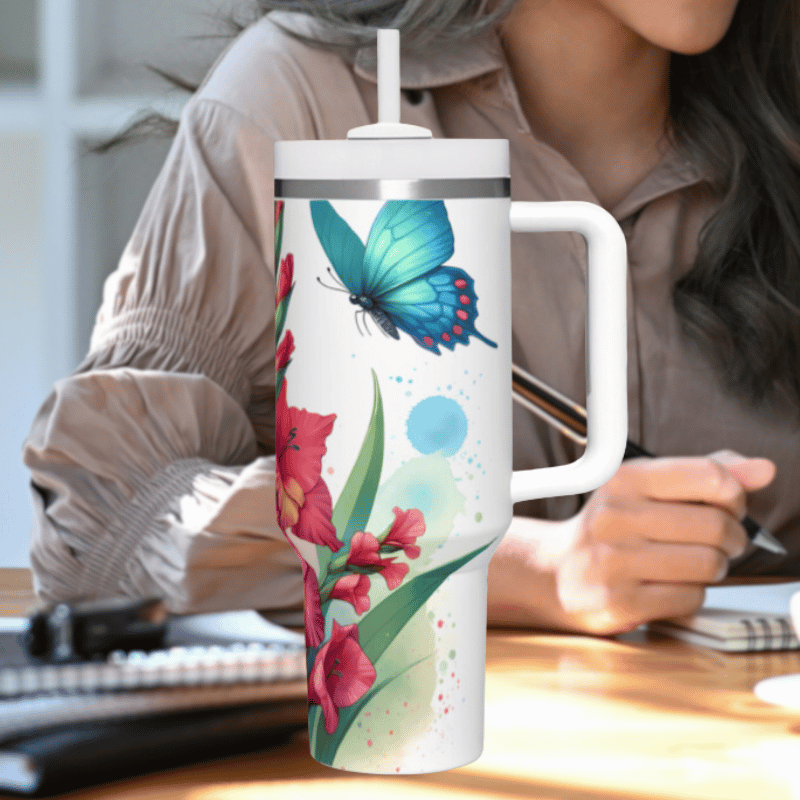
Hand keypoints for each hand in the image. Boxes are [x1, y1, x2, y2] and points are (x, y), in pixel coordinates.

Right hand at [551, 450, 775, 634]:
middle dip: (732, 537)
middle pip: (715, 525)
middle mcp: (614, 516)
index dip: (734, 495)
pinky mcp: (618, 601)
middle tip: (720, 541)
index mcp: (623, 479)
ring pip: (708, 564)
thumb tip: (763, 470)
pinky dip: (692, 593)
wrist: (558, 572)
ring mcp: (613, 561)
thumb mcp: (649, 489)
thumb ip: (705, 474)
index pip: (709, 476)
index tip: (728, 505)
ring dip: (714, 567)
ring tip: (694, 562)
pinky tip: (671, 584)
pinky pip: (690, 597)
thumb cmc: (614, 528)